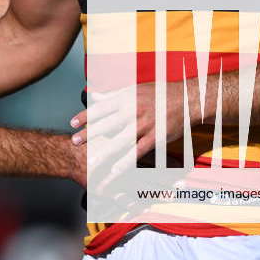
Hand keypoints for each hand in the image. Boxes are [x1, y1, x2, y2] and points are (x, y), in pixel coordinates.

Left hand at [70, 82, 187, 190]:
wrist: (187, 99)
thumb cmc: (159, 93)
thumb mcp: (134, 89)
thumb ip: (114, 95)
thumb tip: (94, 95)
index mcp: (126, 98)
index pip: (100, 108)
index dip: (85, 116)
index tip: (72, 124)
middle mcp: (133, 111)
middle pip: (106, 124)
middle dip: (89, 134)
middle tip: (74, 142)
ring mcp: (145, 125)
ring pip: (120, 141)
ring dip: (104, 153)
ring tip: (90, 162)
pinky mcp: (156, 138)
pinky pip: (138, 152)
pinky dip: (126, 162)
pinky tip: (115, 171)